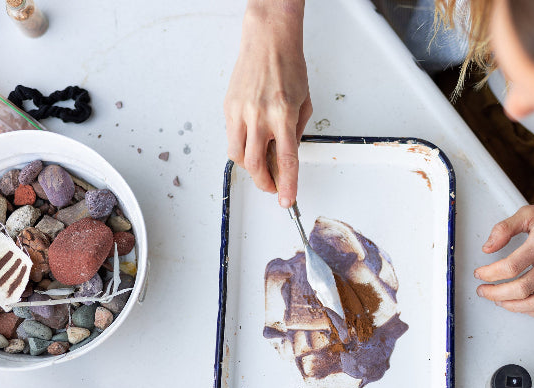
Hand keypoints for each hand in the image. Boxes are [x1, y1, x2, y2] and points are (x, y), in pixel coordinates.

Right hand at [224, 0, 310, 206]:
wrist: (268, 41)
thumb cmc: (289, 67)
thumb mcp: (304, 102)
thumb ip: (296, 132)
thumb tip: (287, 156)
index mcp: (284, 115)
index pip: (286, 160)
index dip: (287, 185)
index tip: (287, 200)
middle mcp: (260, 115)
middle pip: (256, 164)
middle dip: (265, 183)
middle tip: (273, 188)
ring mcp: (241, 112)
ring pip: (238, 156)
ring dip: (250, 169)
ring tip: (261, 167)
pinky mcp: (228, 107)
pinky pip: (231, 138)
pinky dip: (241, 149)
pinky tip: (251, 146)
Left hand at [474, 198, 533, 318]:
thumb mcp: (530, 212)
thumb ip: (505, 228)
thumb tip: (487, 247)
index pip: (511, 266)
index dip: (490, 274)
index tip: (480, 274)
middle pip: (522, 288)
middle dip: (496, 293)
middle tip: (484, 291)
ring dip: (514, 307)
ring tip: (500, 301)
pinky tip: (525, 307)